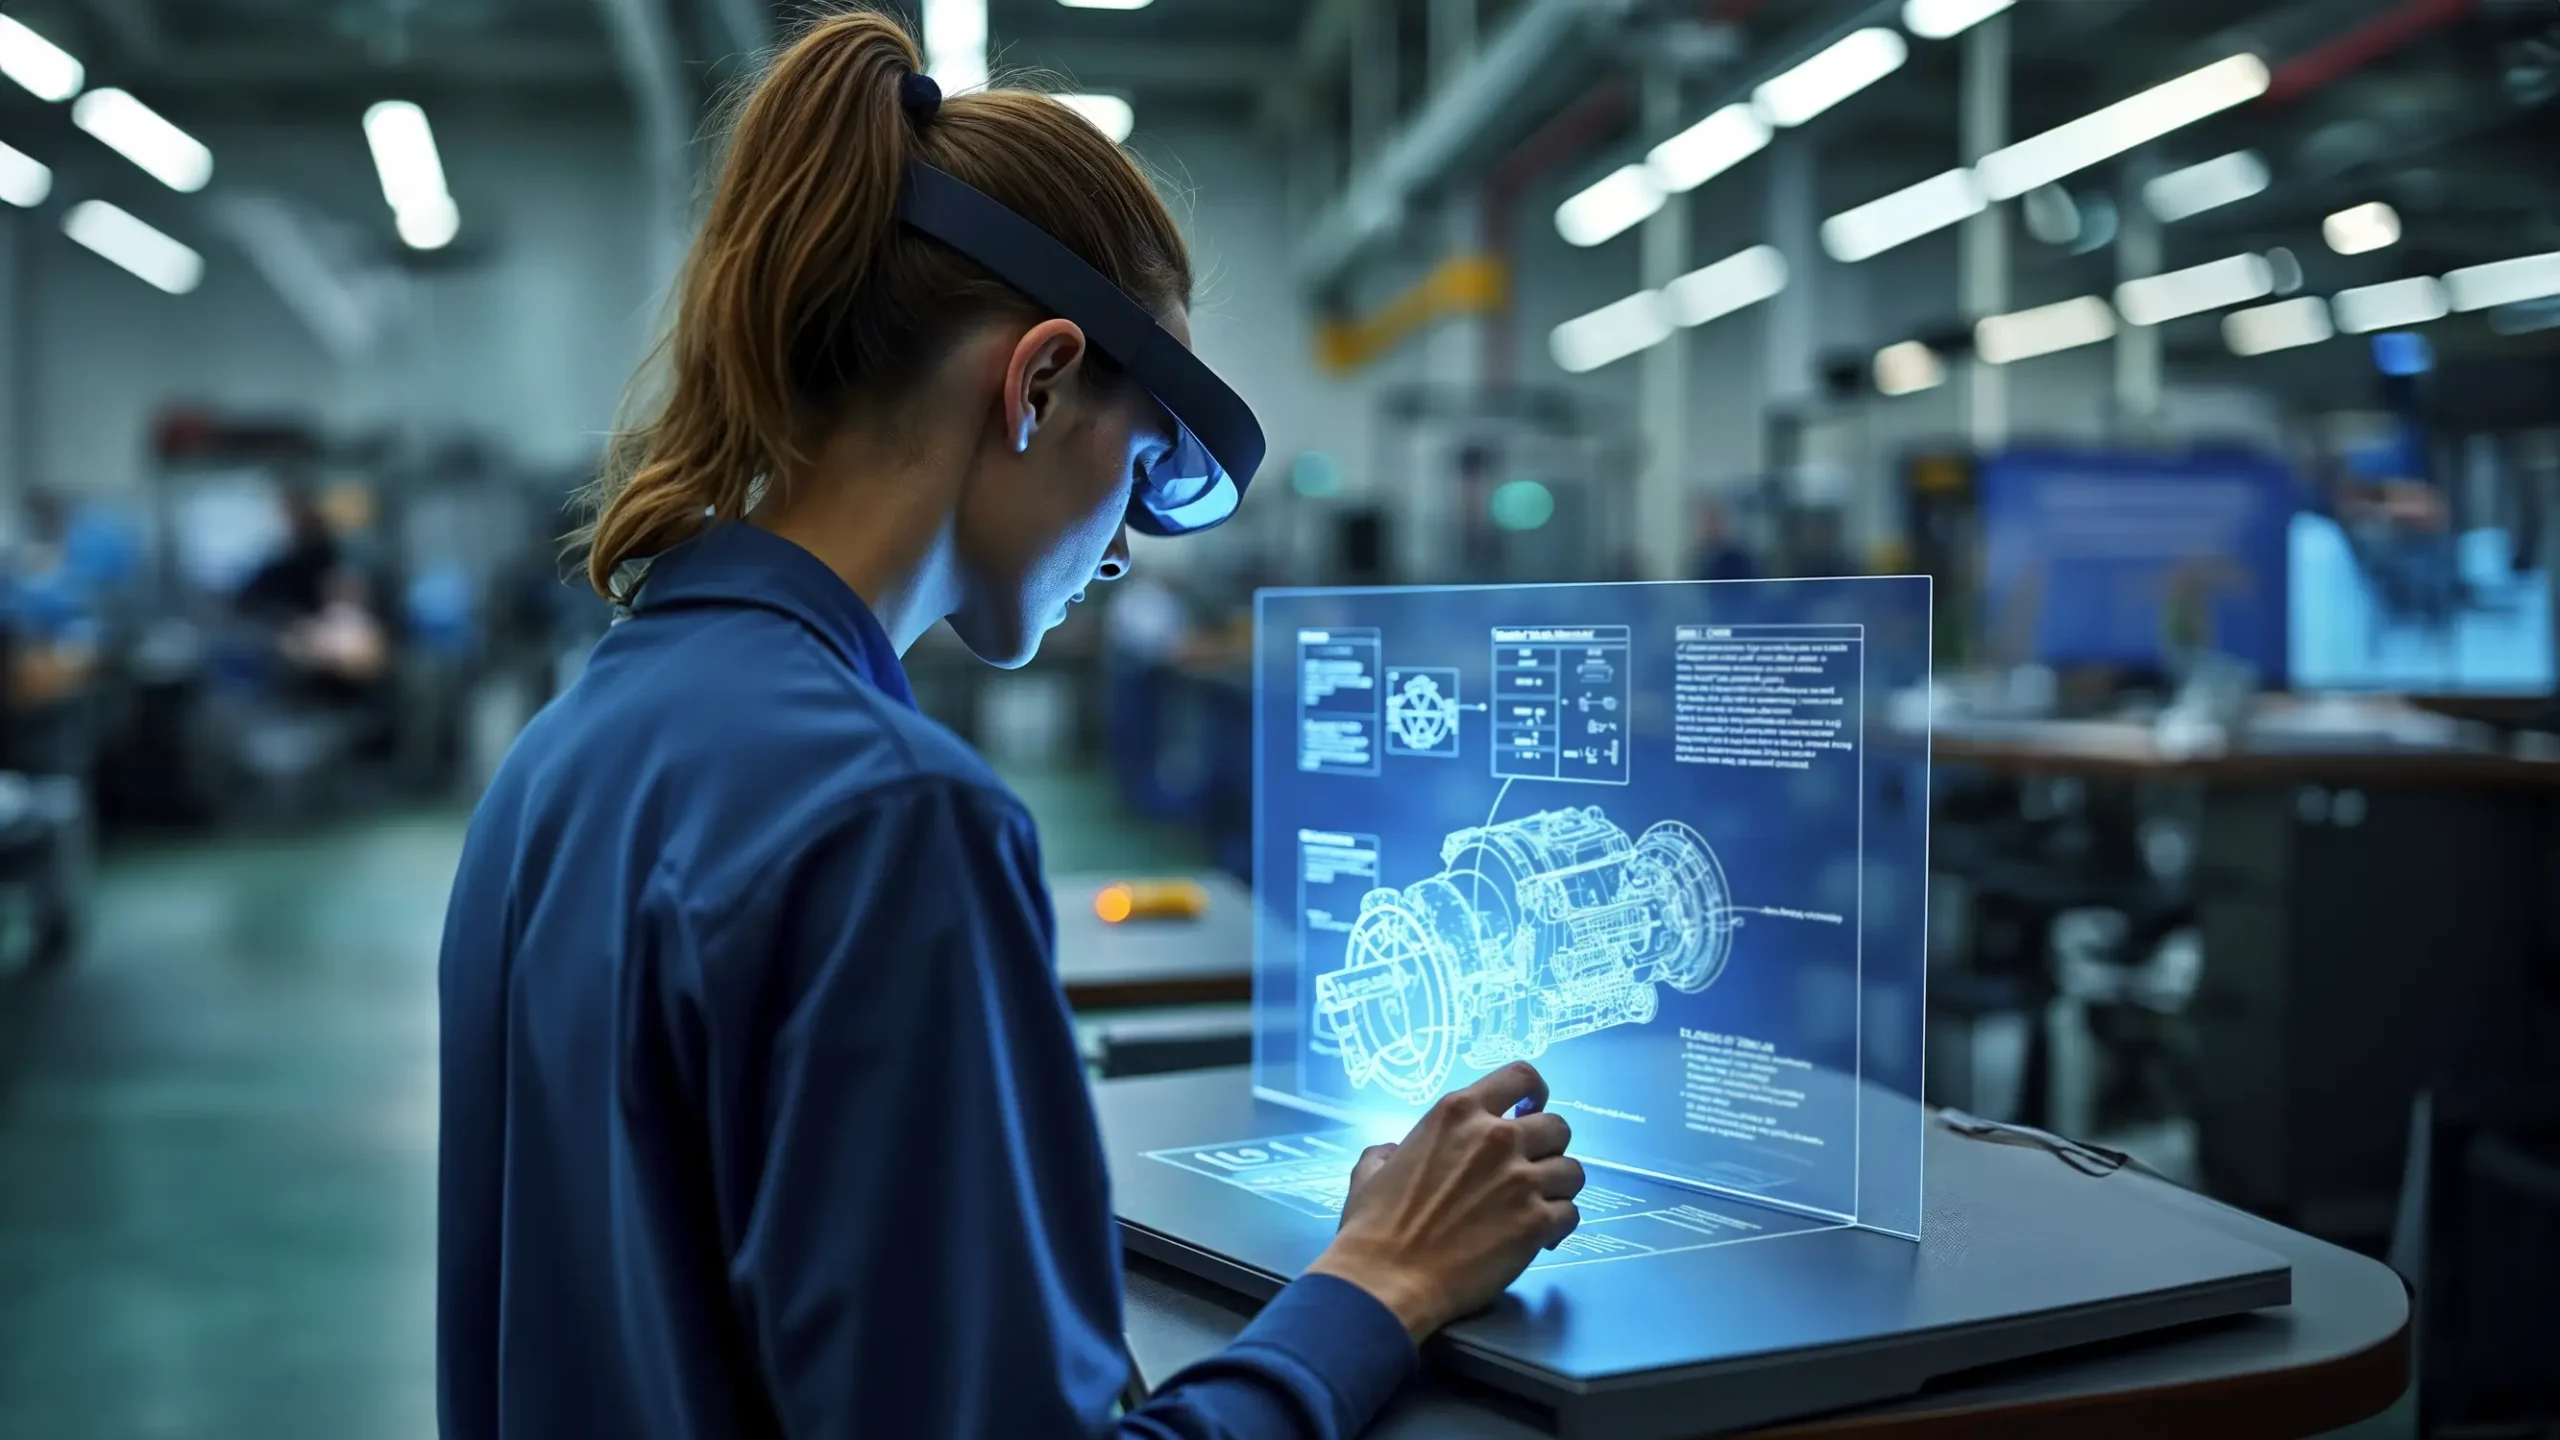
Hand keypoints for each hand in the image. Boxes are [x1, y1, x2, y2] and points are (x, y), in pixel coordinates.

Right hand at [1303, 1062, 1583, 1340]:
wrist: (1388, 1279)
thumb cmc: (1373, 1225)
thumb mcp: (1372, 1169)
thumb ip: (1391, 1150)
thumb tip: (1396, 1153)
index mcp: (1458, 1113)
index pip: (1520, 1076)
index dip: (1534, 1092)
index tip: (1531, 1108)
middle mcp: (1497, 1137)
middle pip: (1557, 1126)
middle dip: (1548, 1147)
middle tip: (1530, 1169)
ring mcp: (1521, 1180)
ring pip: (1573, 1169)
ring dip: (1557, 1187)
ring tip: (1537, 1205)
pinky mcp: (1536, 1223)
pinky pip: (1571, 1212)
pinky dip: (1558, 1224)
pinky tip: (1540, 1236)